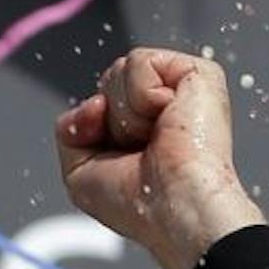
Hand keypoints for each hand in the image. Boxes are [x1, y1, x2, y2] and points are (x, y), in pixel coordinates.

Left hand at [53, 48, 265, 268]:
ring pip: (120, 71)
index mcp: (140, 130)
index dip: (91, 128)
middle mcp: (161, 108)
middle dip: (109, 120)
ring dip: (126, 113)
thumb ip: (70, 131)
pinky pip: (140, 62)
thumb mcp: (78, 173)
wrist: (175, 206)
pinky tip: (167, 120)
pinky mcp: (198, 74)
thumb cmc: (137, 205)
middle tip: (140, 151)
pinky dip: (142, 96)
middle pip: (106, 83)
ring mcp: (181, 89)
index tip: (116, 160)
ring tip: (156, 138)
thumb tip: (95, 101)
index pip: (98, 102)